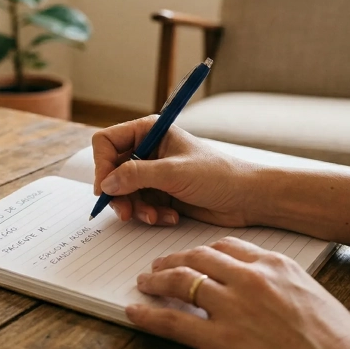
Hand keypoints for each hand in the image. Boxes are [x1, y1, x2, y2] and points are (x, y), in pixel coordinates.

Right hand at [92, 117, 258, 226]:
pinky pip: (139, 206)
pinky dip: (149, 215)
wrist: (247, 199)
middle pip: (111, 171)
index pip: (107, 142)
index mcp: (149, 131)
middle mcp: (147, 150)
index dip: (102, 165)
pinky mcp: (160, 193)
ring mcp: (153, 173)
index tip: (105, 189)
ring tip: (154, 217)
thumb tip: (106, 183)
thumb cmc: (219, 175)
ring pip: (123, 192)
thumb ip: (136, 175)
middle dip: (118, 194)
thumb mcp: (174, 173)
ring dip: (136, 208)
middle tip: (126, 213)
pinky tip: (169, 217)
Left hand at [126, 237, 349, 348]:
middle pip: (199, 257)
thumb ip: (279, 285)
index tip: (193, 254)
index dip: (203, 250)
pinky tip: (136, 312)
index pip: (227, 245)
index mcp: (275, 265)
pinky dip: (148, 315)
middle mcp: (250, 278)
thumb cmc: (339, 347)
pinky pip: (172, 322)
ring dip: (157, 279)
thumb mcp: (311, 297)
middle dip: (174, 259)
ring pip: (181, 280)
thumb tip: (260, 289)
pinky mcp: (221, 341)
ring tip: (145, 282)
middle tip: (159, 264)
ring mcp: (233, 307)